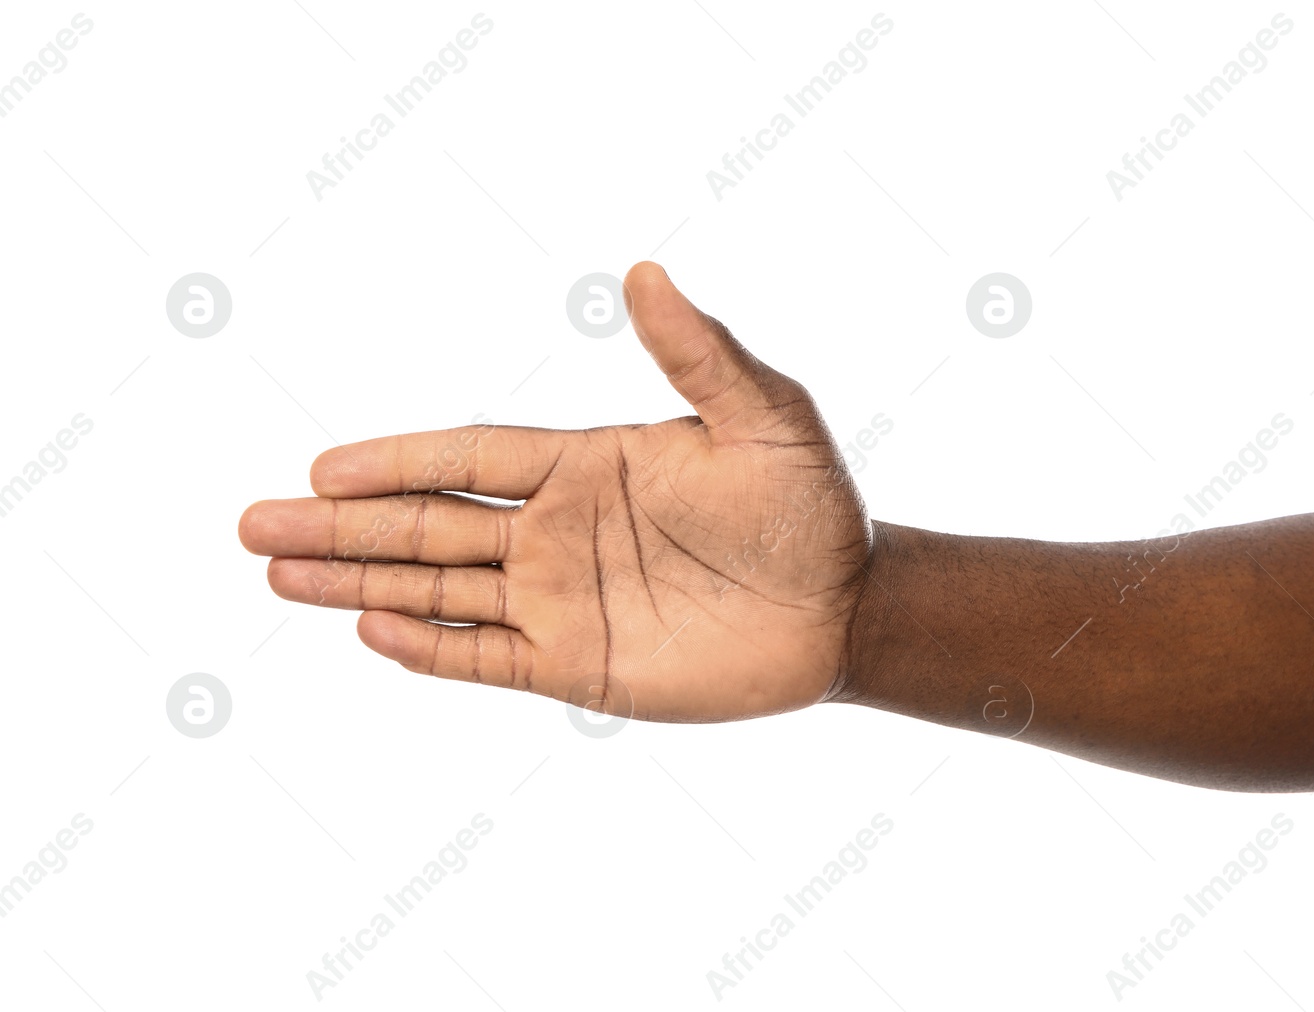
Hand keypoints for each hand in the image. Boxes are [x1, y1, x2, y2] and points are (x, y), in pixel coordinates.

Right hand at [238, 263, 872, 721]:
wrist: (847, 606)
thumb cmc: (810, 503)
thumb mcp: (765, 416)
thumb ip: (699, 355)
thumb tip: (646, 272)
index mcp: (586, 465)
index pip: (469, 459)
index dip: (398, 462)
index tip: (322, 467)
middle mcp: (557, 531)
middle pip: (429, 526)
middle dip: (342, 526)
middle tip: (251, 525)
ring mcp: (562, 600)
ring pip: (440, 591)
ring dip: (359, 581)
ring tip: (278, 575)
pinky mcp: (580, 664)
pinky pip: (489, 659)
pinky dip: (431, 649)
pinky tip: (370, 630)